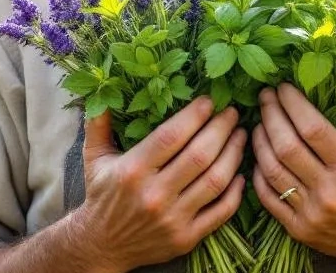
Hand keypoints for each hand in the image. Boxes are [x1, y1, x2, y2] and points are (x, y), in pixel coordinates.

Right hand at [74, 96, 246, 272]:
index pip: (171, 137)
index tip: (209, 101)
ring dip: (233, 154)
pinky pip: (221, 212)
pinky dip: (235, 191)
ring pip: (215, 181)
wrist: (102, 245)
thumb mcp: (94, 157)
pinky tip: (240, 173)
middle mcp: (154, 195)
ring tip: (240, 136)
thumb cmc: (102, 194)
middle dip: (221, 129)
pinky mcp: (186, 238)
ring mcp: (173, 219)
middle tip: (232, 113)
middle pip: (199, 156)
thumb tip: (103, 90)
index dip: (194, 116)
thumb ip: (99, 123)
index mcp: (133, 171)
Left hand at [251, 77, 335, 267]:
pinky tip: (259, 155)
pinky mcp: (299, 229)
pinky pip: (269, 197)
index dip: (293, 104)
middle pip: (287, 146)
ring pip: (273, 170)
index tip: (282, 87)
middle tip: (265, 97)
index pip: (313, 129)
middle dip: (271, 116)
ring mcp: (312, 213)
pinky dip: (259, 174)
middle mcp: (331, 192)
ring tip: (259, 122)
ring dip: (260, 141)